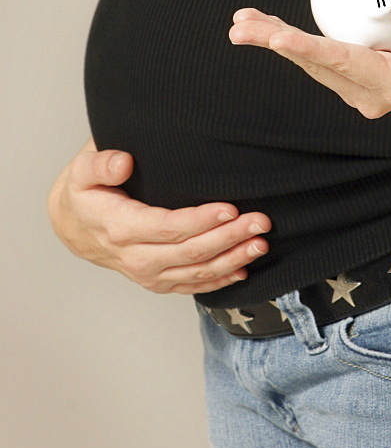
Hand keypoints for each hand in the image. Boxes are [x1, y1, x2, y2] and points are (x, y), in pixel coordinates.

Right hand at [47, 137, 271, 294]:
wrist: (74, 226)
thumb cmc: (85, 193)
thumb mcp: (82, 171)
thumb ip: (101, 163)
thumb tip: (124, 162)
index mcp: (120, 228)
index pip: (168, 227)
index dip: (201, 220)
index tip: (229, 208)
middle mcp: (135, 257)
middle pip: (190, 252)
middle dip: (229, 237)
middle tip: (259, 222)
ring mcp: (147, 273)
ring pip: (196, 272)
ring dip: (232, 259)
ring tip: (260, 244)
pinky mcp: (158, 281)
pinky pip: (192, 285)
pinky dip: (220, 280)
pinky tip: (243, 268)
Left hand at [229, 6, 390, 118]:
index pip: (344, 63)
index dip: (309, 50)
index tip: (277, 38)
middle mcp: (372, 92)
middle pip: (316, 64)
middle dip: (276, 44)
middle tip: (241, 27)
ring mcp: (362, 86)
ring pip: (311, 62)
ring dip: (275, 41)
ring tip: (243, 23)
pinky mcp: (357, 74)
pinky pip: (318, 57)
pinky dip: (290, 41)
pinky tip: (267, 27)